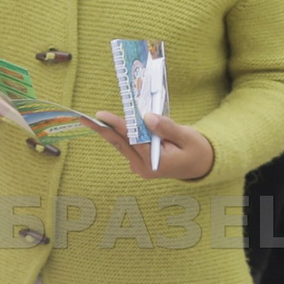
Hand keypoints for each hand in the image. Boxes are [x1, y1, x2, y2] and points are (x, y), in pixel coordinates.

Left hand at [89, 112, 215, 180]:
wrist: (200, 165)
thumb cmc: (195, 150)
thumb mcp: (187, 137)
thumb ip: (167, 128)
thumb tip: (147, 117)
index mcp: (155, 163)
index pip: (133, 140)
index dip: (117, 125)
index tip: (101, 115)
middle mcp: (143, 168)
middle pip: (120, 144)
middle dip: (102, 129)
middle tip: (83, 118)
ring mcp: (139, 167)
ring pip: (123, 144)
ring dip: (111, 130)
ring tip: (98, 117)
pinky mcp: (138, 163)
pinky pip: (128, 145)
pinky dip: (123, 133)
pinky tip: (116, 123)